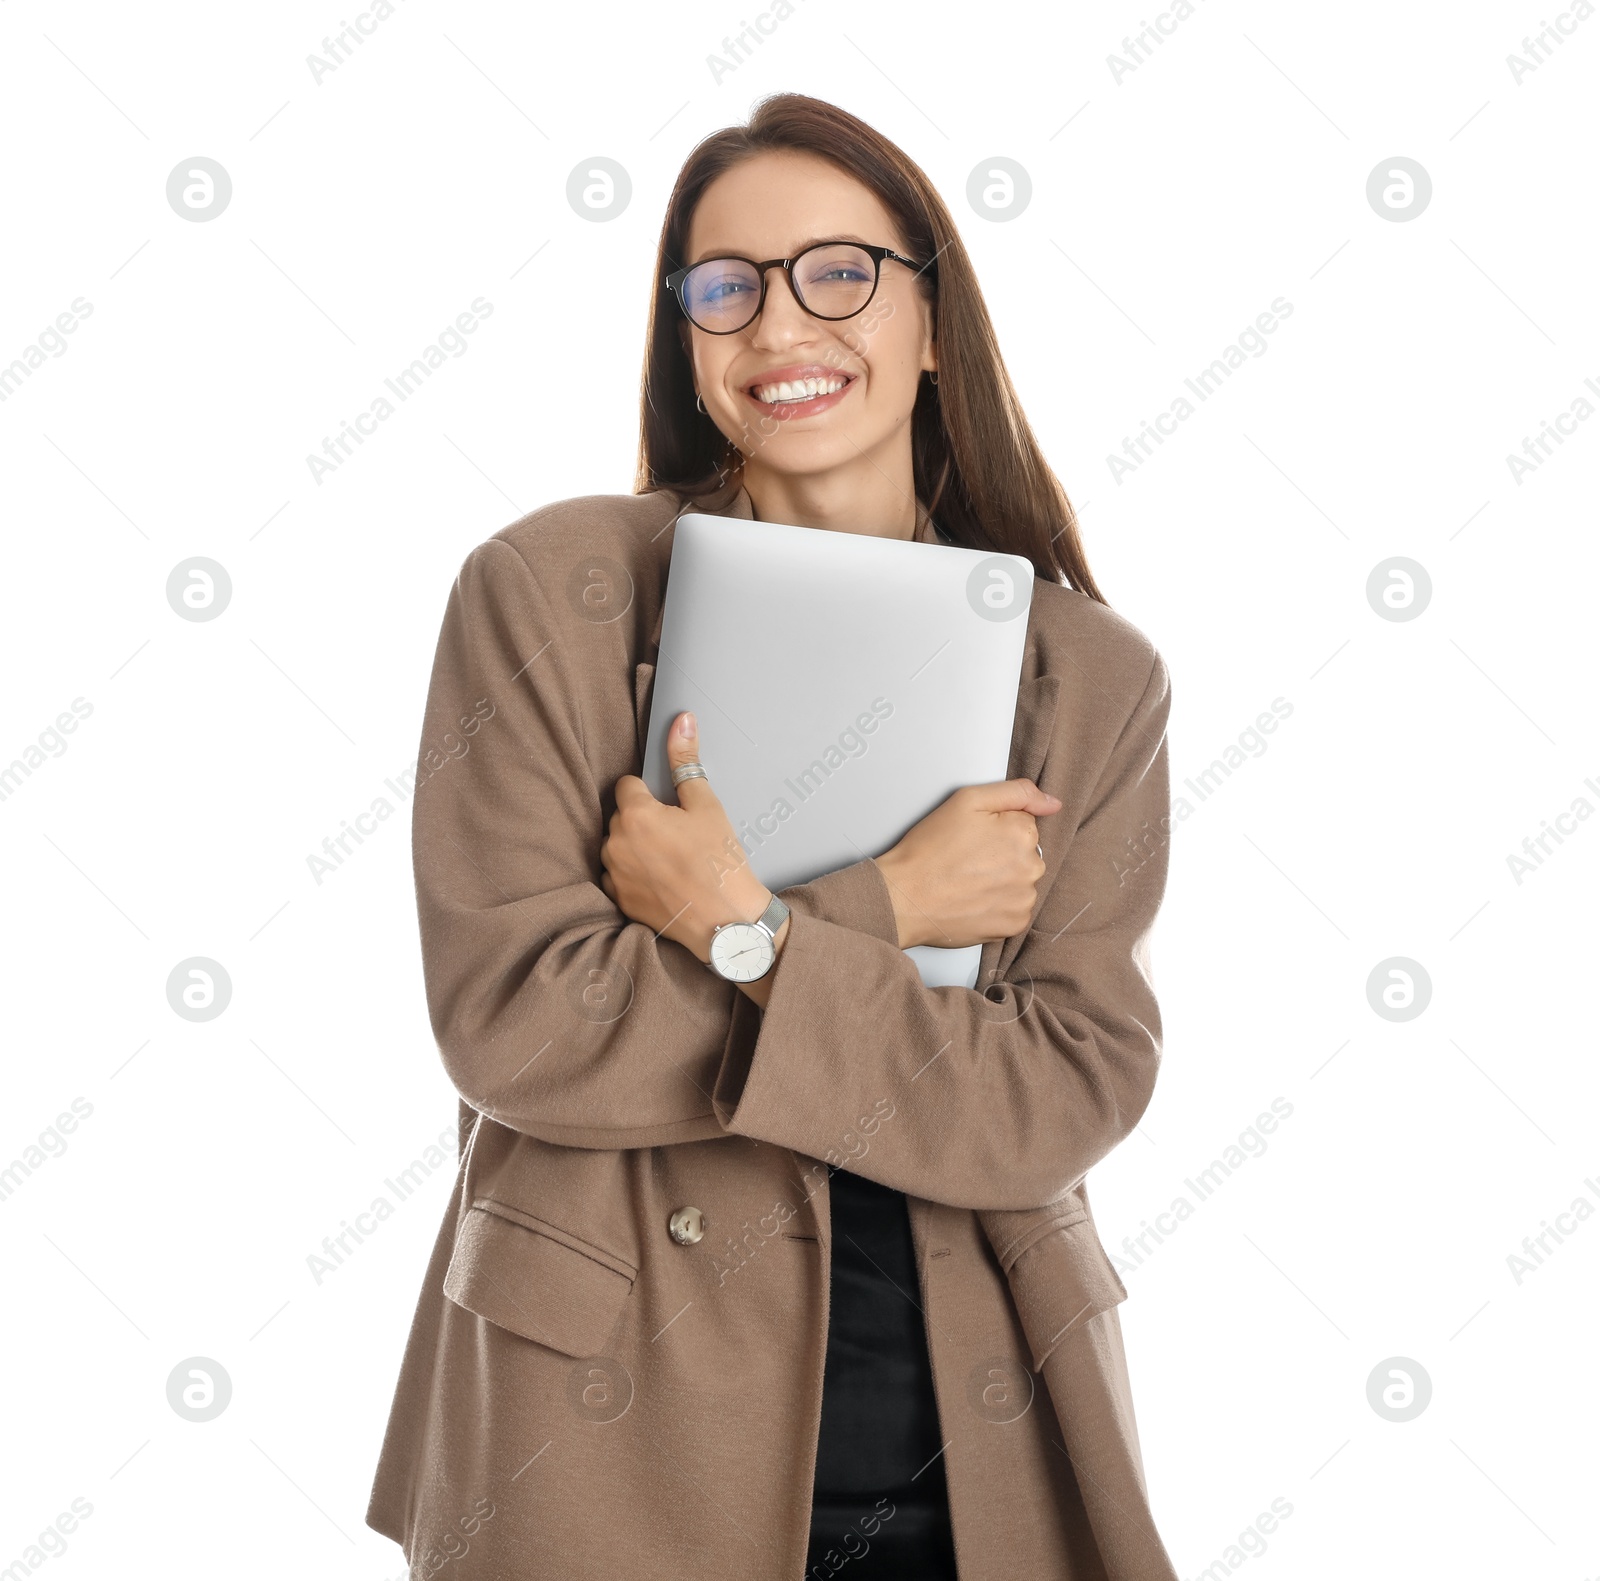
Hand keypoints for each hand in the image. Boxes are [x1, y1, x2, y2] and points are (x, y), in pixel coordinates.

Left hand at [600, 711, 773, 964]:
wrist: (725, 921)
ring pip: (618, 847)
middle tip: (677, 836)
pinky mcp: (618, 901)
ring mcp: (613, 875)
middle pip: (621, 817)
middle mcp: (615, 843)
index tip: (671, 809)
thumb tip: (681, 719)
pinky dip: (634, 875)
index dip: (651, 793)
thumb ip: (686, 760)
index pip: (627, 786)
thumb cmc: (720, 861)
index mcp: (634, 814)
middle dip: (643, 820)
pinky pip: (617, 876)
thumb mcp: (706, 805)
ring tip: (671, 861)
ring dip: (636, 848)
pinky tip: (662, 881)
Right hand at [873, 779, 1062, 949]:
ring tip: (968, 881)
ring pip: (1021, 882)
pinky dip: (998, 905)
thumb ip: (1017, 793)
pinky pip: (1015, 908)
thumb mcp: (968, 800)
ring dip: (1002, 881)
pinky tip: (974, 899)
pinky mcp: (1014, 924)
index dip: (995, 828)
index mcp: (1023, 834)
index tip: (973, 837)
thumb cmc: (930, 849)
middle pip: (1025, 853)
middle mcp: (1031, 868)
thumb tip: (1054, 803)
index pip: (1023, 824)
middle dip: (1002, 854)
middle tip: (967, 859)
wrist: (905, 896)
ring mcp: (1024, 899)